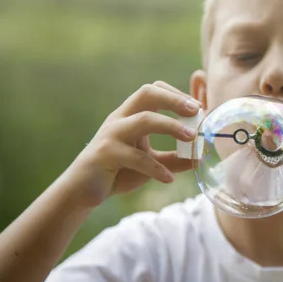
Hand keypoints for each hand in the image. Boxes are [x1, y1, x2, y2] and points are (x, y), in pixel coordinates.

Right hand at [66, 81, 200, 206]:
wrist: (82, 191)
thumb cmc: (118, 172)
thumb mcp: (150, 163)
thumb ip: (173, 159)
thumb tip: (200, 159)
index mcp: (130, 114)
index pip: (153, 90)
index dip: (176, 94)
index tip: (197, 108)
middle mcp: (120, 119)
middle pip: (147, 94)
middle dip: (174, 99)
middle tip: (196, 111)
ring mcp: (111, 135)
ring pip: (143, 120)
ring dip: (171, 126)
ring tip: (191, 138)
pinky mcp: (104, 155)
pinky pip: (135, 157)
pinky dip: (155, 167)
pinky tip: (168, 179)